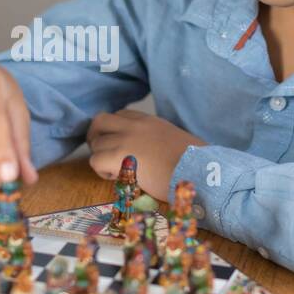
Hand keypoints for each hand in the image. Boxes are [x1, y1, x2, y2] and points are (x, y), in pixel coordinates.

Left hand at [86, 109, 205, 201]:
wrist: (197, 170)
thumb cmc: (194, 162)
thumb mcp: (175, 141)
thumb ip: (159, 141)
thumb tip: (156, 155)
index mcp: (149, 121)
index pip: (121, 115)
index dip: (115, 130)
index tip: (120, 144)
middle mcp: (134, 125)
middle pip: (99, 121)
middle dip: (96, 137)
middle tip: (105, 155)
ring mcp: (125, 139)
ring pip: (96, 143)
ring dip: (101, 158)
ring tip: (116, 171)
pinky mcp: (119, 156)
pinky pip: (96, 160)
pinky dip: (102, 171)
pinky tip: (118, 178)